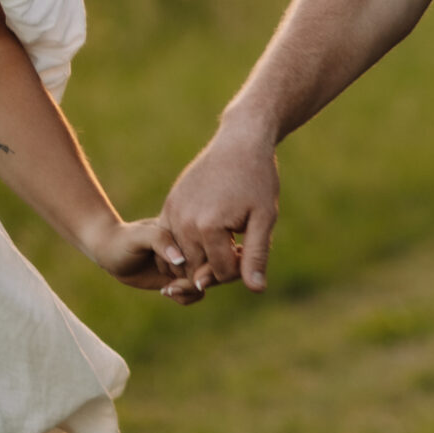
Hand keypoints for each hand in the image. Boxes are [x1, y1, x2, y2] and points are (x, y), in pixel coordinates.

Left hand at [86, 214, 201, 301]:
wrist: (111, 252)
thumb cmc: (125, 239)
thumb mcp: (141, 236)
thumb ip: (161, 240)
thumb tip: (181, 259)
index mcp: (187, 232)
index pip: (208, 249)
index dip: (203, 265)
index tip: (180, 272)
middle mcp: (190, 249)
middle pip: (210, 269)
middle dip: (195, 282)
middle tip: (171, 285)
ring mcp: (186, 265)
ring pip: (204, 284)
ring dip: (188, 291)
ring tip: (166, 289)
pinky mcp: (178, 279)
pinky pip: (194, 294)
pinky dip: (184, 297)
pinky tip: (164, 291)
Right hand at [162, 121, 279, 294]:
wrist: (239, 142)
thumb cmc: (257, 179)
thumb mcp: (264, 219)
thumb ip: (256, 256)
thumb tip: (256, 290)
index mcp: (208, 228)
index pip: (220, 273)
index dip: (240, 269)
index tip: (251, 249)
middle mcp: (183, 223)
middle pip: (197, 269)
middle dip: (219, 267)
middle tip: (240, 246)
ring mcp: (172, 213)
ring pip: (181, 259)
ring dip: (202, 258)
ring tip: (226, 240)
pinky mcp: (169, 206)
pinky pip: (171, 242)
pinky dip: (186, 247)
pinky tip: (208, 236)